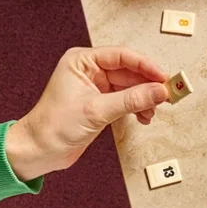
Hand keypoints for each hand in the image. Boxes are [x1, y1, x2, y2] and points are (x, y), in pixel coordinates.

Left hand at [5, 46, 168, 180]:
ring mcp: (96, 86)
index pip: (121, 56)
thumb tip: (158, 91)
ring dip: (144, 98)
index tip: (163, 77)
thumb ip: (131, 100)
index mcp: (82, 60)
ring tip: (153, 110)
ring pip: (130, 86)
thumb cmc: (53, 126)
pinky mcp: (100, 102)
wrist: (38, 151)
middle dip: (148, 84)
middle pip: (129, 71)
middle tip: (167, 93)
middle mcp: (89, 70)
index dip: (145, 65)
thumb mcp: (97, 110)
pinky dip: (136, 107)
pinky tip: (144, 117)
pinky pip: (126, 99)